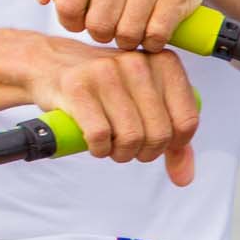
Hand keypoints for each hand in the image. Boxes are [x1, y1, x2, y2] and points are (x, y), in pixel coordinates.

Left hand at [23, 0, 208, 51]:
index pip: (67, 6)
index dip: (72, 21)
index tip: (82, 18)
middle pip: (99, 25)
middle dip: (101, 33)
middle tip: (108, 25)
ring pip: (129, 33)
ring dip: (127, 40)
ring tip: (128, 28)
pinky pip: (157, 33)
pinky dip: (152, 41)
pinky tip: (150, 31)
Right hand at [25, 37, 199, 186]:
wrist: (52, 66)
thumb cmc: (105, 87)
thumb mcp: (145, 102)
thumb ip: (171, 138)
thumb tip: (184, 177)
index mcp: (163, 62)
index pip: (187, 121)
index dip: (172, 145)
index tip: (153, 143)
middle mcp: (138, 62)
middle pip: (159, 134)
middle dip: (144, 153)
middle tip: (128, 147)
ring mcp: (107, 73)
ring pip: (131, 138)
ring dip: (120, 154)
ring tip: (112, 145)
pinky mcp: (77, 87)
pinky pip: (100, 136)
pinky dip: (99, 150)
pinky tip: (95, 142)